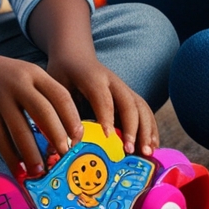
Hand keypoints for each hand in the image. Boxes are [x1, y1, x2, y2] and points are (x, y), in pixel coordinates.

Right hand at [0, 47, 82, 178]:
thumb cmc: (9, 76)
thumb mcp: (31, 75)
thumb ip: (46, 95)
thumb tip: (67, 129)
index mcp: (36, 74)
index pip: (60, 95)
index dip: (72, 117)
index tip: (78, 137)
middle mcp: (20, 85)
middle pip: (43, 112)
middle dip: (56, 136)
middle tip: (64, 156)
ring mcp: (2, 99)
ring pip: (20, 129)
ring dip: (32, 153)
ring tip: (41, 170)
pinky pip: (0, 138)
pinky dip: (11, 157)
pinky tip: (19, 170)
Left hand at [25, 0, 156, 156]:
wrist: (75, 55)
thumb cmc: (63, 74)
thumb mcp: (55, 88)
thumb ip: (61, 113)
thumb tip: (62, 146)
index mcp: (92, 78)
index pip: (103, 98)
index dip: (107, 117)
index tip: (108, 137)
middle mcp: (113, 82)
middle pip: (128, 102)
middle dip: (132, 127)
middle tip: (130, 150)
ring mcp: (124, 88)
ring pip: (141, 107)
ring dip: (146, 130)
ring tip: (147, 152)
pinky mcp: (129, 96)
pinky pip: (145, 111)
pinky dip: (151, 129)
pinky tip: (152, 146)